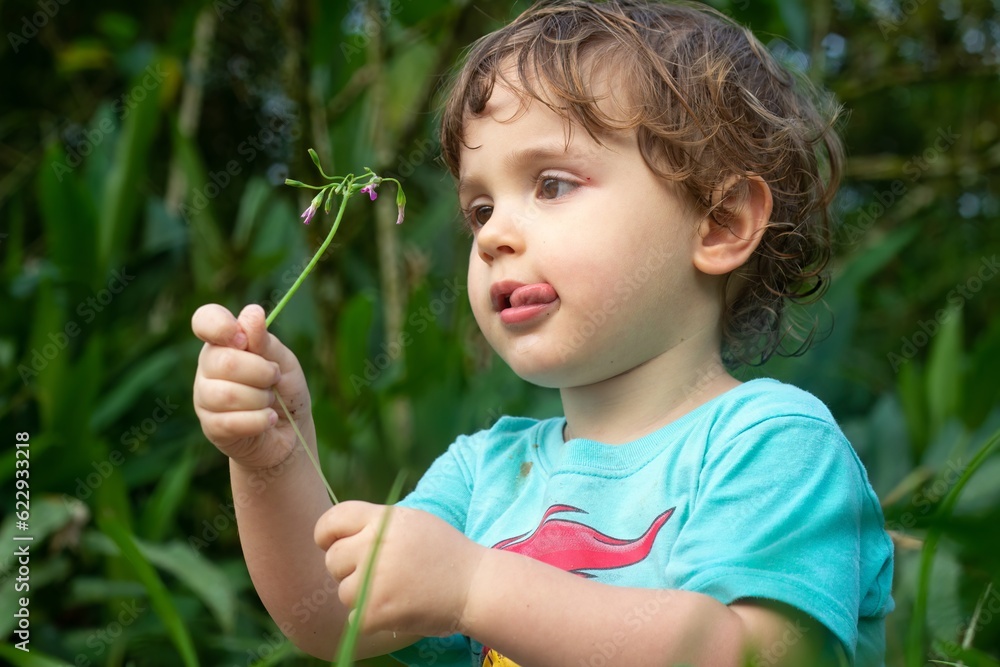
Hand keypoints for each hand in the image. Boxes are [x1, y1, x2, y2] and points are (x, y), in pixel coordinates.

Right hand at [192, 303, 313, 469]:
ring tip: (270, 402)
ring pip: (226, 394)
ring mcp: (205, 398)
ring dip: (261, 399)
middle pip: (223, 361)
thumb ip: (265, 341)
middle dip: (261, 372)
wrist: (291, 432)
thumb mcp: (283, 361)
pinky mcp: (211, 427)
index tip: (244, 339)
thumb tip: (251, 313)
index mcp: (224, 343)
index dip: (221, 326)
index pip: (205, 320)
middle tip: (273, 379)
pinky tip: (270, 419)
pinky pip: (231, 422)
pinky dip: (260, 420)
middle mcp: (208, 367)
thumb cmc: (285, 390)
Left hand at [314, 501, 484, 636]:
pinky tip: (396, 609)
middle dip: (348, 569)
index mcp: (384, 520)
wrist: (475, 586)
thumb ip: (377, 524)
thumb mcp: (413, 522)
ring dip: (362, 597)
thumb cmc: (446, 553)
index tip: (330, 544)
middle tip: (376, 574)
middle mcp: (375, 545)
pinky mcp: (377, 610)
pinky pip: (354, 618)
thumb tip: (340, 534)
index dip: (326, 534)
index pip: (333, 520)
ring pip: (344, 592)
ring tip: (393, 592)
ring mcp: (375, 579)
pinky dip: (371, 619)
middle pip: (333, 560)